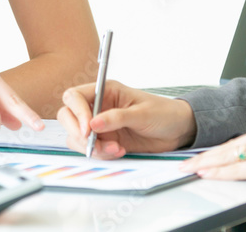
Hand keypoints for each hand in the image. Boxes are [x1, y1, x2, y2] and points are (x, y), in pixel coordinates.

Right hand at [57, 81, 196, 158]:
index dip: (77, 112)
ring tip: (114, 149)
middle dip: (77, 131)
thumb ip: (117, 117)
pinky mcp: (105, 140)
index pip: (75, 96)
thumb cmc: (163, 113)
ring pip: (76, 136)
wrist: (177, 130)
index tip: (88, 129)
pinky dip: (100, 154)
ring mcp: (100, 125)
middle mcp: (98, 107)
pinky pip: (90, 149)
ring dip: (91, 146)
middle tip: (93, 142)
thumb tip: (93, 124)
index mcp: (105, 91)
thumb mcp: (142, 113)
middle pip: (68, 115)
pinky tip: (118, 151)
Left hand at [178, 116, 245, 210]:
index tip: (203, 154)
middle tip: (187, 161)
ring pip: (233, 155)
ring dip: (209, 164)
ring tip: (192, 168)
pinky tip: (208, 174)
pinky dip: (222, 173)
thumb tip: (243, 160)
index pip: (241, 138)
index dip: (219, 149)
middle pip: (233, 145)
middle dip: (208, 155)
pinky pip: (241, 169)